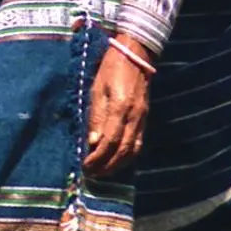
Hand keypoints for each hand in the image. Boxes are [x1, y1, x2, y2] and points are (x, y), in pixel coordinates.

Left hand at [85, 37, 151, 177]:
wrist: (135, 56)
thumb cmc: (111, 69)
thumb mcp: (98, 89)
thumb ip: (96, 116)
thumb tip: (92, 143)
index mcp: (120, 108)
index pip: (109, 142)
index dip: (97, 158)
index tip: (85, 166)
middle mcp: (134, 117)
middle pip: (122, 151)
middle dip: (107, 166)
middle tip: (92, 174)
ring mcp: (142, 119)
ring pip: (133, 151)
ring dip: (118, 165)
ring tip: (103, 172)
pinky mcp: (145, 118)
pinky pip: (138, 143)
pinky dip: (128, 156)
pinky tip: (117, 160)